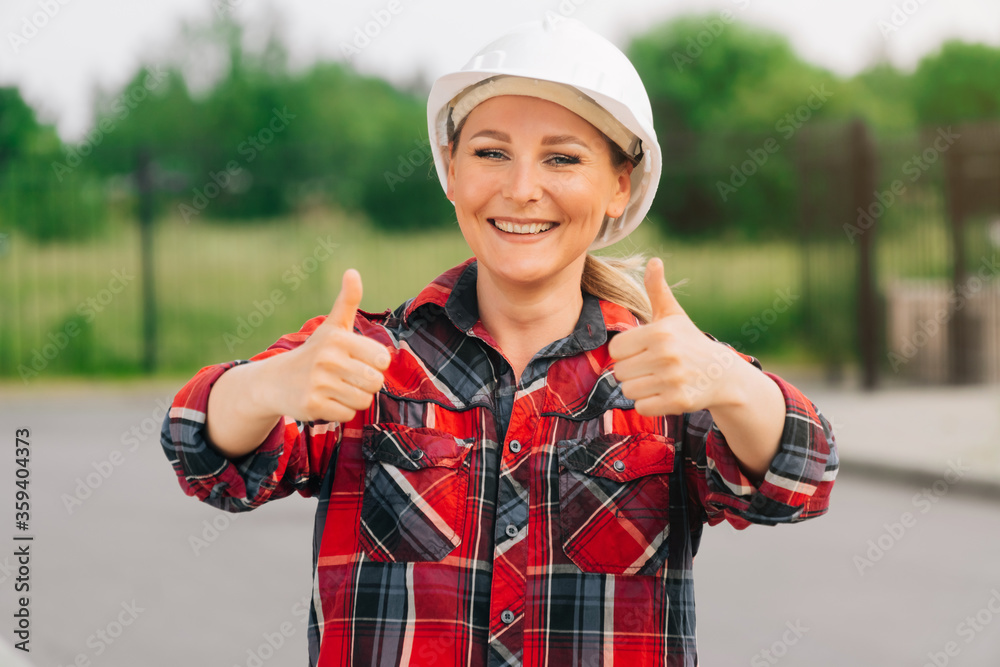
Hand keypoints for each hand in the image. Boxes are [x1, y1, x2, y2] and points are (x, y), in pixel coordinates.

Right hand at [268, 269, 390, 422]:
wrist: (274, 381)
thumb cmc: (314, 352)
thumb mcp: (332, 326)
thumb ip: (347, 301)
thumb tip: (352, 271)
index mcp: (337, 338)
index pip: (382, 359)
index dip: (375, 364)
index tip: (359, 360)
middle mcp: (327, 359)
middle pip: (375, 382)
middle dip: (367, 383)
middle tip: (348, 377)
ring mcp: (318, 383)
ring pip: (363, 400)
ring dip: (354, 398)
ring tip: (337, 388)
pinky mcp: (312, 406)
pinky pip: (348, 414)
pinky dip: (342, 411)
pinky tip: (326, 400)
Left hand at [608, 258, 741, 415]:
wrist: (723, 375)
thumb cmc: (690, 342)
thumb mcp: (673, 315)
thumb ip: (657, 290)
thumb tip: (653, 261)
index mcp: (660, 332)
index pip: (616, 349)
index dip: (626, 352)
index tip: (643, 351)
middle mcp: (667, 355)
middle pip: (620, 372)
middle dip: (632, 371)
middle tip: (652, 367)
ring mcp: (673, 380)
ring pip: (629, 391)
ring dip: (640, 389)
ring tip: (658, 380)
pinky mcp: (678, 402)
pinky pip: (642, 408)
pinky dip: (650, 404)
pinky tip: (665, 394)